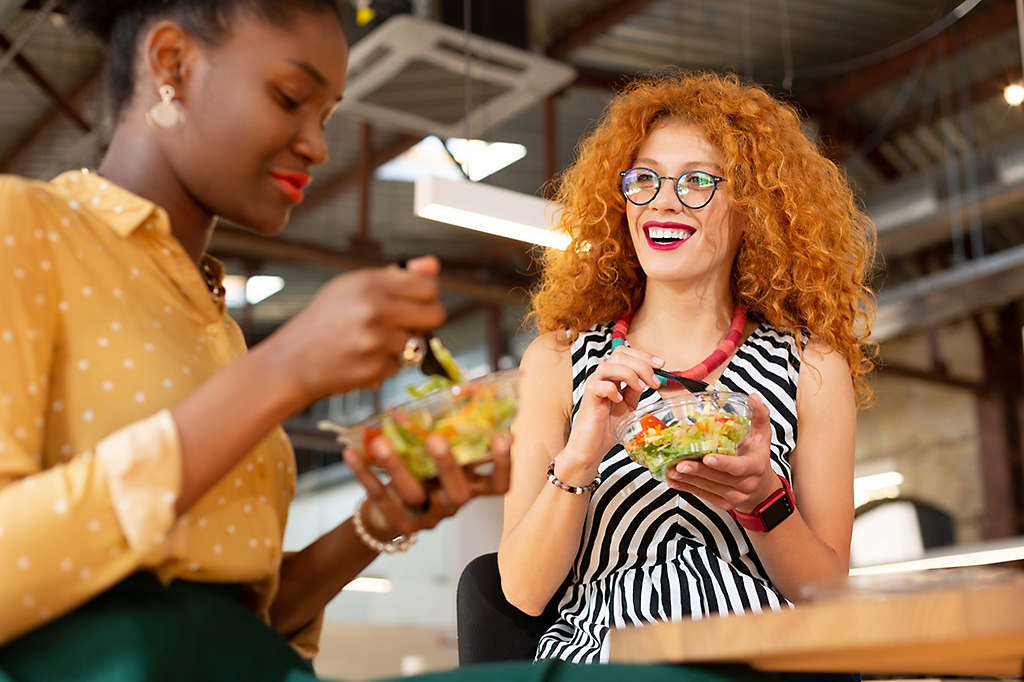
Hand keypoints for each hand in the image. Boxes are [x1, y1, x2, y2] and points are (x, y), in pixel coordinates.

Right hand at [265, 256, 445, 401]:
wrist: (292, 360)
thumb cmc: (325, 319)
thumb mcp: (352, 287)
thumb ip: (395, 276)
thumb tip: (434, 266)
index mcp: (370, 284)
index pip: (429, 286)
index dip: (428, 294)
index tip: (418, 300)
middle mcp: (374, 310)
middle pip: (436, 315)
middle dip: (427, 319)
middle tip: (408, 322)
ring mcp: (375, 342)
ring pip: (418, 343)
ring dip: (401, 345)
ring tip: (372, 341)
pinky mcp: (374, 369)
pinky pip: (400, 366)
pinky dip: (386, 364)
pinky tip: (362, 358)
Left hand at [344, 433, 510, 540]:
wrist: (390, 515)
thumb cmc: (424, 473)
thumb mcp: (439, 455)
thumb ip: (450, 429)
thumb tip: (464, 388)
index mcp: (471, 486)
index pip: (498, 483)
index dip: (503, 463)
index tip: (503, 436)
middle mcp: (453, 504)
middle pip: (459, 492)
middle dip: (448, 465)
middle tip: (436, 439)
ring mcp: (428, 517)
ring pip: (414, 495)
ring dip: (396, 467)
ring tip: (380, 443)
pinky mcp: (400, 525)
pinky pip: (381, 498)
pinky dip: (365, 475)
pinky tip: (351, 454)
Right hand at [559, 346, 660, 480]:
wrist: (592, 446)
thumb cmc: (607, 426)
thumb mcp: (629, 405)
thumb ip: (636, 390)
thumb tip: (653, 378)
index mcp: (612, 375)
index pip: (625, 353)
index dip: (643, 355)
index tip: (661, 365)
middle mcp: (602, 377)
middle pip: (619, 354)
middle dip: (641, 364)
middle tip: (654, 381)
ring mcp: (594, 385)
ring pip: (609, 366)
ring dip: (630, 374)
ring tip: (641, 389)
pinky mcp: (588, 398)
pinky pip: (599, 385)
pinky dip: (612, 390)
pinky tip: (619, 400)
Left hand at [665, 393, 780, 511]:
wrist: (762, 490)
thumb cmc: (758, 457)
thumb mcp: (762, 436)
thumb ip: (759, 416)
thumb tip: (753, 397)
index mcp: (755, 466)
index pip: (739, 467)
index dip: (723, 463)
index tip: (707, 456)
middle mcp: (746, 484)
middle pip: (718, 478)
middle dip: (698, 471)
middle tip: (679, 463)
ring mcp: (734, 497)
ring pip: (708, 488)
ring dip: (688, 480)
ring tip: (671, 469)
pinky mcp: (723, 503)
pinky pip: (704, 496)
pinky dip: (687, 488)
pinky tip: (674, 481)